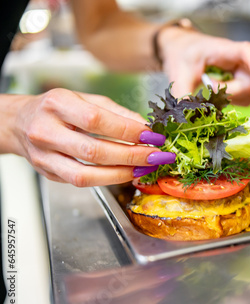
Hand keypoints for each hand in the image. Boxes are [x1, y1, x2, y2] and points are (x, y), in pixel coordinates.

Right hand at [6, 89, 174, 186]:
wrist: (19, 122)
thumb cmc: (57, 109)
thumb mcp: (85, 99)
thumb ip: (116, 113)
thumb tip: (146, 128)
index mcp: (57, 104)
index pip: (97, 120)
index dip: (129, 130)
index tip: (152, 135)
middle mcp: (46, 131)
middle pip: (94, 150)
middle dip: (131, 156)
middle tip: (155, 156)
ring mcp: (44, 156)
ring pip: (86, 175)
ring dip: (121, 174)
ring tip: (144, 168)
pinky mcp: (48, 173)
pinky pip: (81, 182)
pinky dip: (108, 179)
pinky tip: (126, 173)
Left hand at [158, 26, 249, 105]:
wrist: (183, 52)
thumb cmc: (185, 54)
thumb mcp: (179, 71)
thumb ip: (182, 92)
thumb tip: (184, 114)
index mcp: (228, 51)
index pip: (248, 52)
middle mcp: (242, 64)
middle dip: (231, 92)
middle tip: (207, 86)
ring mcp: (244, 78)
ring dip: (232, 99)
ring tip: (210, 90)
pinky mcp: (242, 90)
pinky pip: (246, 102)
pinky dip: (231, 103)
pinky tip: (216, 97)